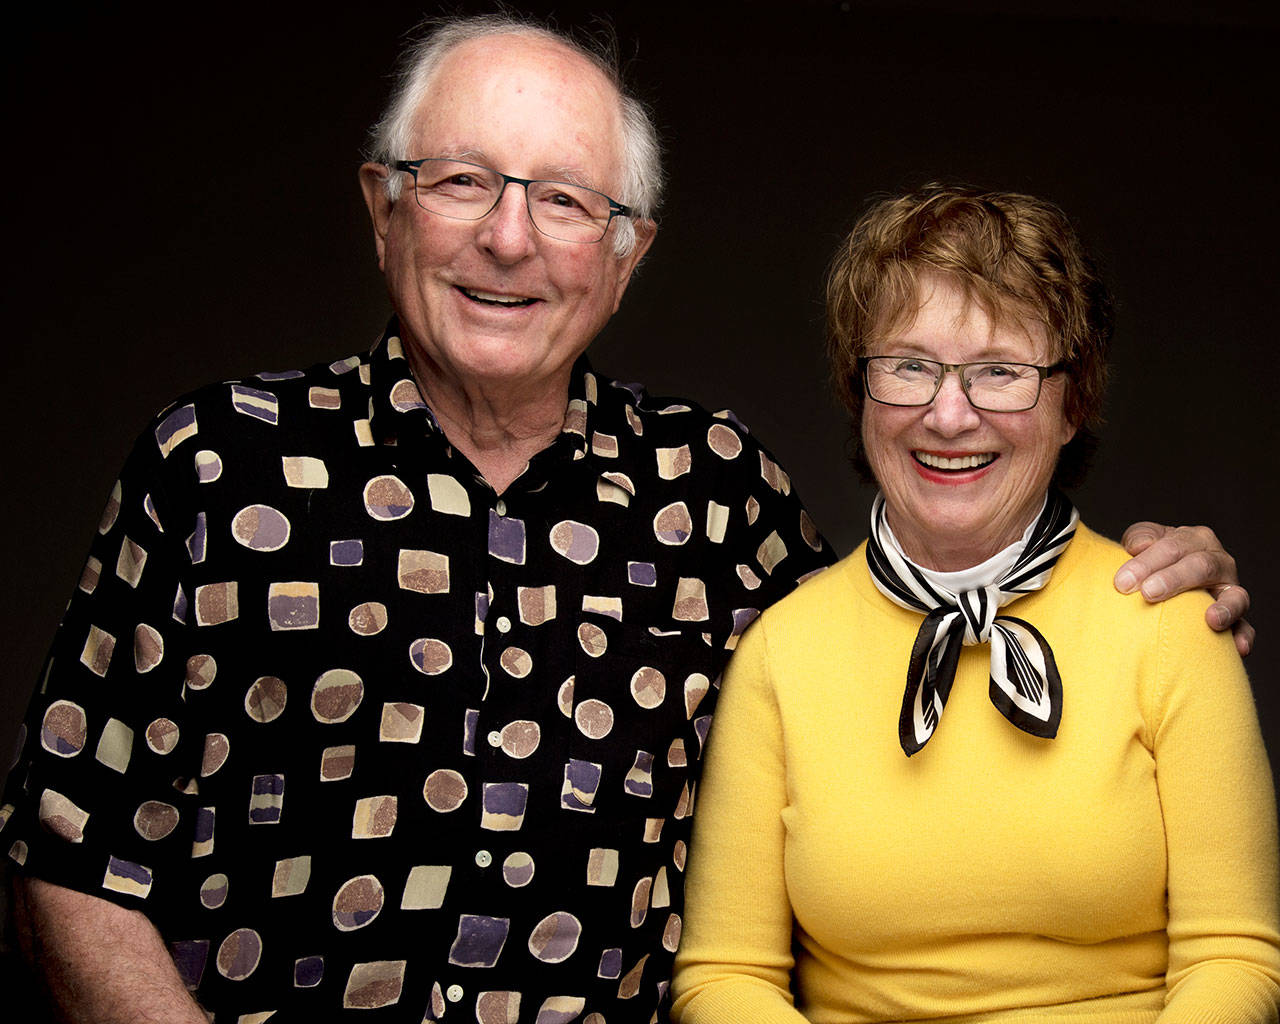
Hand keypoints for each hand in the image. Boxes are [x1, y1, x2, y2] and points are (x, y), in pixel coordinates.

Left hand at [1115, 522, 1252, 655]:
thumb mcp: (1141, 542)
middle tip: (1147, 593)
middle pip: (1201, 566)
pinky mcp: (1235, 617)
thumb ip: (1140, 537)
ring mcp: (1230, 590)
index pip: (1173, 547)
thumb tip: (1138, 546)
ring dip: (1224, 608)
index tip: (1122, 582)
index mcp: (1194, 539)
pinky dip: (1243, 636)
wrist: (1160, 580)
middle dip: (1173, 579)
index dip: (1146, 563)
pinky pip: (1245, 627)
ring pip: (1235, 596)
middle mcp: (1218, 561)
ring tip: (1211, 620)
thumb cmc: (1149, 560)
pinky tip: (1237, 647)